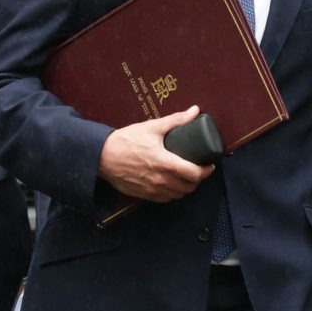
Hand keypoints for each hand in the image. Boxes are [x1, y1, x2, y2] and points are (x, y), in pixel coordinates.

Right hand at [98, 105, 214, 201]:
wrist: (101, 156)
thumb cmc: (126, 141)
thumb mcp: (153, 127)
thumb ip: (176, 120)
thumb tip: (194, 111)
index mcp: (164, 163)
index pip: (193, 174)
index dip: (206, 171)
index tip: (210, 165)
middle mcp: (160, 180)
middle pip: (188, 187)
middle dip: (198, 180)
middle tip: (199, 170)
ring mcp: (151, 190)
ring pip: (177, 195)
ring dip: (186, 188)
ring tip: (188, 177)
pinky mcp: (143, 195)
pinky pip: (164, 199)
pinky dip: (173, 194)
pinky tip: (173, 184)